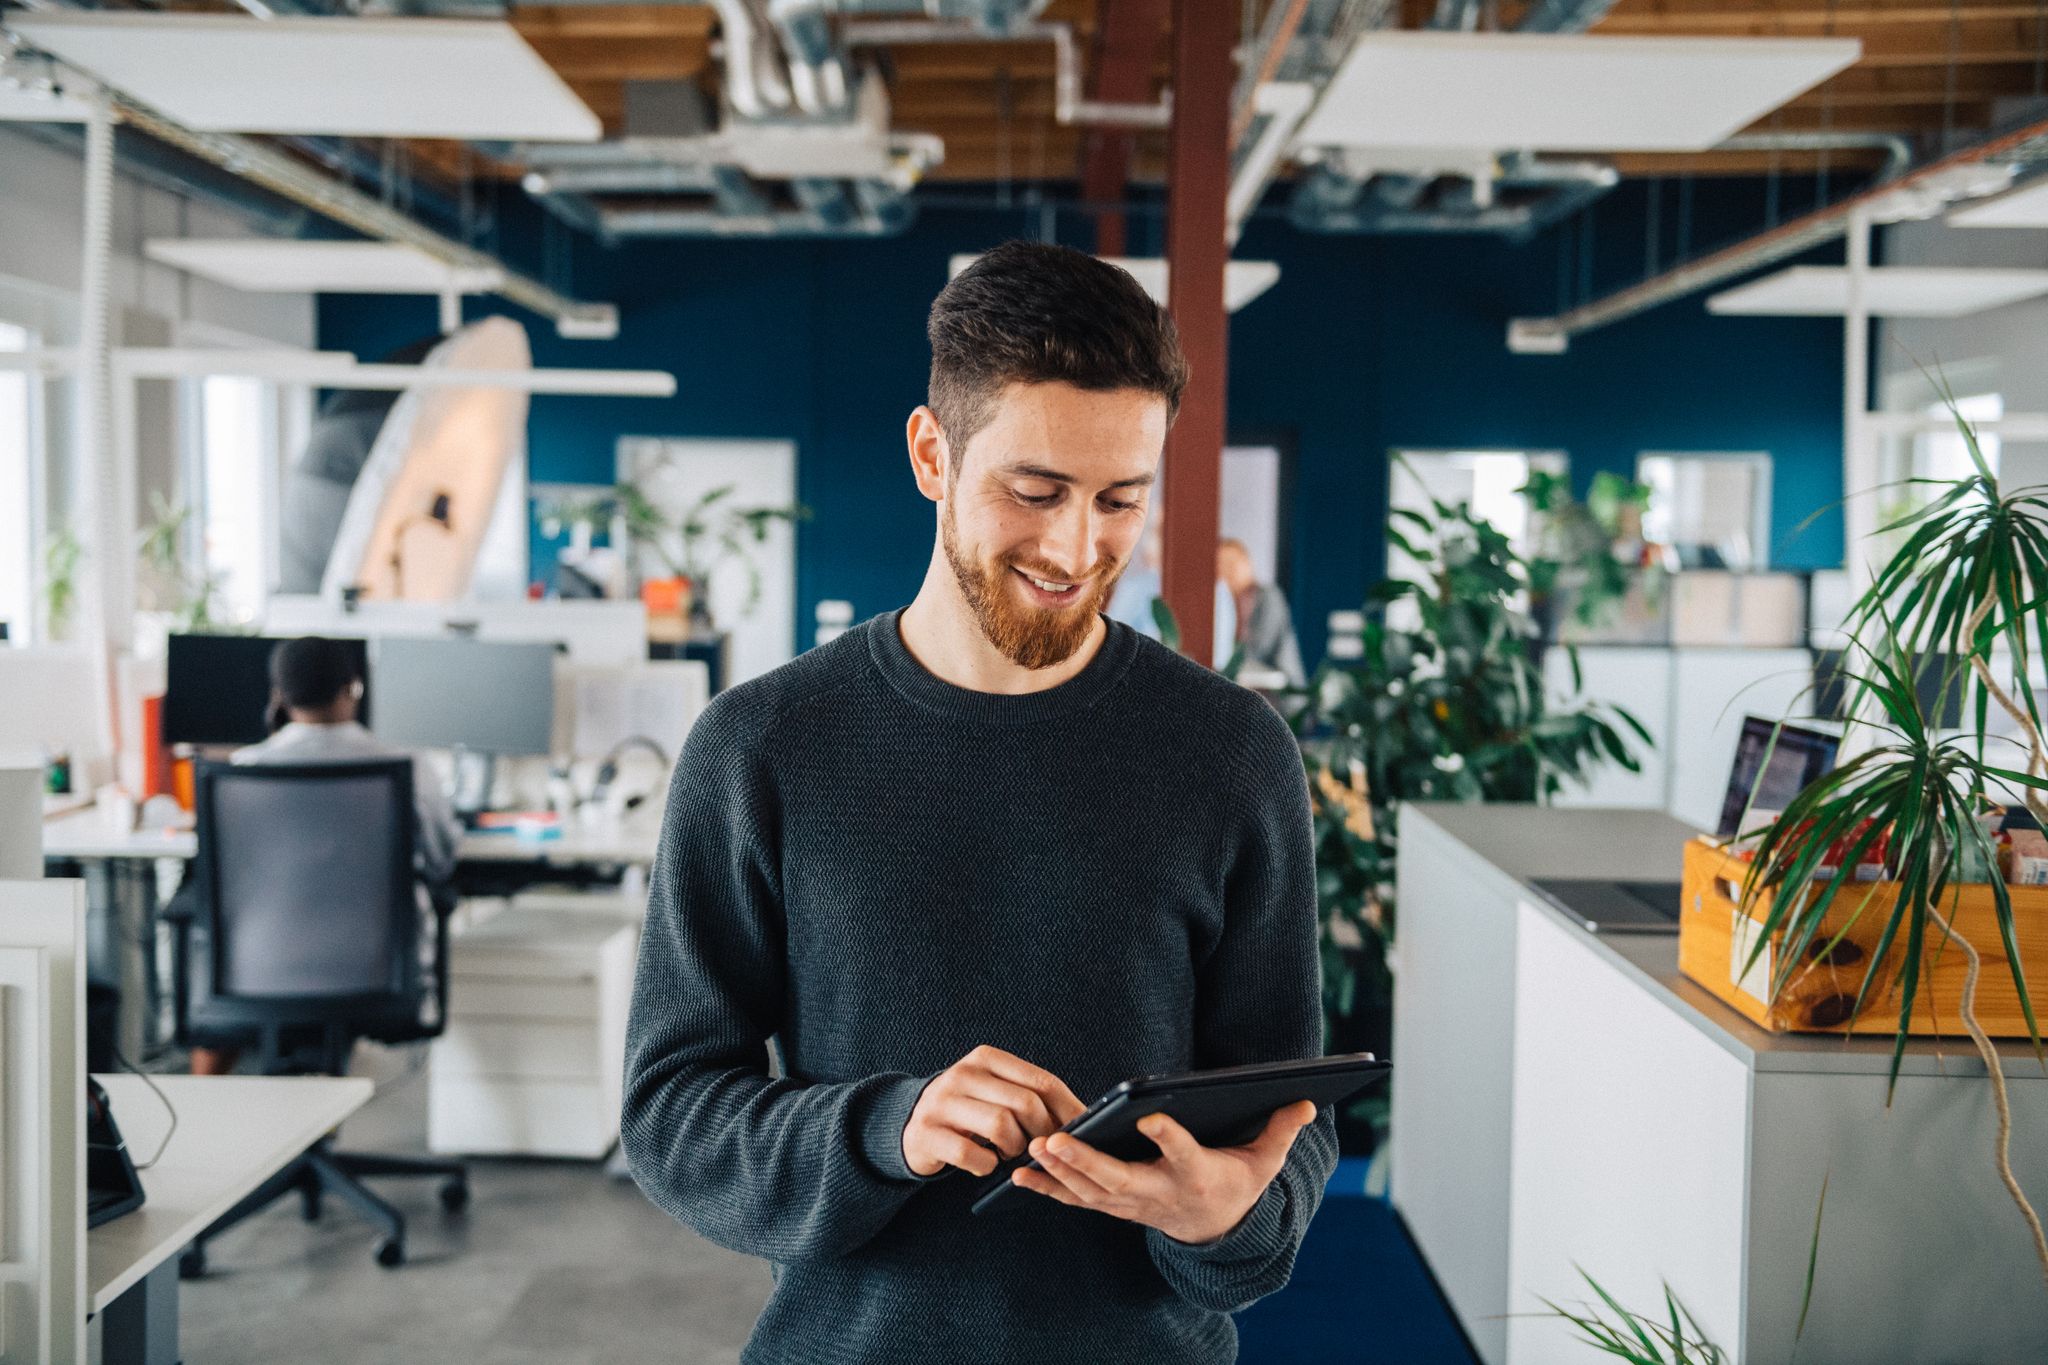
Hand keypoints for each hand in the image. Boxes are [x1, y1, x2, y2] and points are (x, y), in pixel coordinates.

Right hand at [901, 1045, 1088, 1177]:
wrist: (911, 1123)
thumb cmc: (969, 1110)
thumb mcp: (995, 1091)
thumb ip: (1029, 1095)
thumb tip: (1082, 1118)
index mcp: (986, 1058)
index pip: (1041, 1081)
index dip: (1068, 1110)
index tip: (1083, 1132)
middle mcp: (963, 1073)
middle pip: (1025, 1104)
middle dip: (1041, 1133)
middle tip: (1039, 1148)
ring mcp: (942, 1102)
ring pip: (1001, 1126)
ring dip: (1014, 1149)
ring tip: (1010, 1153)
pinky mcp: (927, 1133)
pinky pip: (971, 1154)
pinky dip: (986, 1165)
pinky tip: (985, 1163)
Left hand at [1013, 1100, 1316, 1245]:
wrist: (1215, 1231)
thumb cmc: (1236, 1183)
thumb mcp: (1264, 1161)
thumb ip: (1280, 1130)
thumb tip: (1308, 1100)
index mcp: (1197, 1175)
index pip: (1182, 1153)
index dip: (1168, 1137)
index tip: (1150, 1116)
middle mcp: (1159, 1192)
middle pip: (1119, 1178)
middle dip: (1086, 1161)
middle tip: (1057, 1139)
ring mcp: (1132, 1204)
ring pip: (1091, 1190)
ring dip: (1060, 1172)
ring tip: (1034, 1148)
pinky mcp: (1113, 1207)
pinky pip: (1076, 1200)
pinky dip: (1048, 1189)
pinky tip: (1020, 1175)